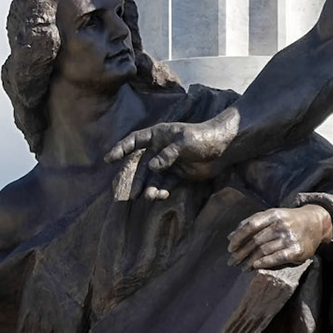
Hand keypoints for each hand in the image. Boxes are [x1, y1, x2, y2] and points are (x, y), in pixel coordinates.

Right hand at [104, 110, 239, 195]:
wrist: (224, 146)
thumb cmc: (203, 138)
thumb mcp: (184, 143)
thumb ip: (168, 155)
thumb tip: (152, 167)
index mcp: (159, 135)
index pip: (135, 141)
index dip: (121, 149)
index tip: (108, 159)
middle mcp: (160, 149)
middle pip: (142, 165)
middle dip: (137, 180)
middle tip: (132, 195)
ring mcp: (169, 162)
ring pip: (153, 177)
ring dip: (150, 188)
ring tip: (149, 197)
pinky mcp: (179, 173)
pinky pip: (165, 183)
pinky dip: (161, 190)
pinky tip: (162, 195)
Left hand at [228, 205, 332, 269]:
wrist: (316, 223)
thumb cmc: (289, 220)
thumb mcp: (272, 216)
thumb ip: (252, 223)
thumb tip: (230, 237)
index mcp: (273, 214)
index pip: (250, 225)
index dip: (238, 238)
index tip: (230, 248)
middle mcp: (281, 225)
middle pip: (255, 240)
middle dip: (241, 253)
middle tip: (232, 262)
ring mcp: (289, 237)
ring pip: (263, 250)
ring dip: (250, 261)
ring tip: (243, 268)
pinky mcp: (297, 250)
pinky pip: (277, 258)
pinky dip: (264, 262)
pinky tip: (256, 266)